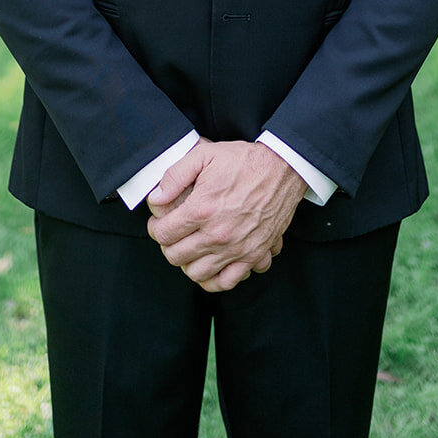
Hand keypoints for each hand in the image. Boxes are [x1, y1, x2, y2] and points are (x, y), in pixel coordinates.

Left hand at [146, 139, 307, 292]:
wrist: (282, 169)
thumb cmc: (243, 161)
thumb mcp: (204, 155)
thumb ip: (174, 176)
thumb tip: (155, 199)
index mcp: (202, 209)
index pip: (163, 234)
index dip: (155, 228)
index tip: (159, 222)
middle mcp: (217, 234)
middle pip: (176, 257)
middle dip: (168, 246)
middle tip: (172, 234)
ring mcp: (236, 248)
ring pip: (197, 274)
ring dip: (187, 263)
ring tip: (190, 247)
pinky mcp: (253, 255)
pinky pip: (227, 282)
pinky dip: (214, 279)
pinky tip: (210, 264)